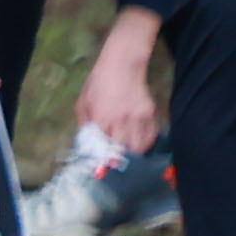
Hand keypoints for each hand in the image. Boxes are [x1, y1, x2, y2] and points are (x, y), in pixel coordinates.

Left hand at [74, 4, 165, 157]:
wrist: (122, 66)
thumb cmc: (98, 83)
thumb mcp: (83, 102)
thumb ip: (85, 124)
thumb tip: (87, 143)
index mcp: (102, 117)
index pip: (103, 146)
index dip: (103, 160)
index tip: (102, 170)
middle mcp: (121, 120)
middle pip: (124, 151)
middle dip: (119, 161)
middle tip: (115, 165)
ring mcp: (139, 118)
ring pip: (140, 147)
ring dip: (133, 155)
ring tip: (127, 157)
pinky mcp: (152, 114)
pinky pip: (151, 137)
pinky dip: (145, 144)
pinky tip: (138, 145)